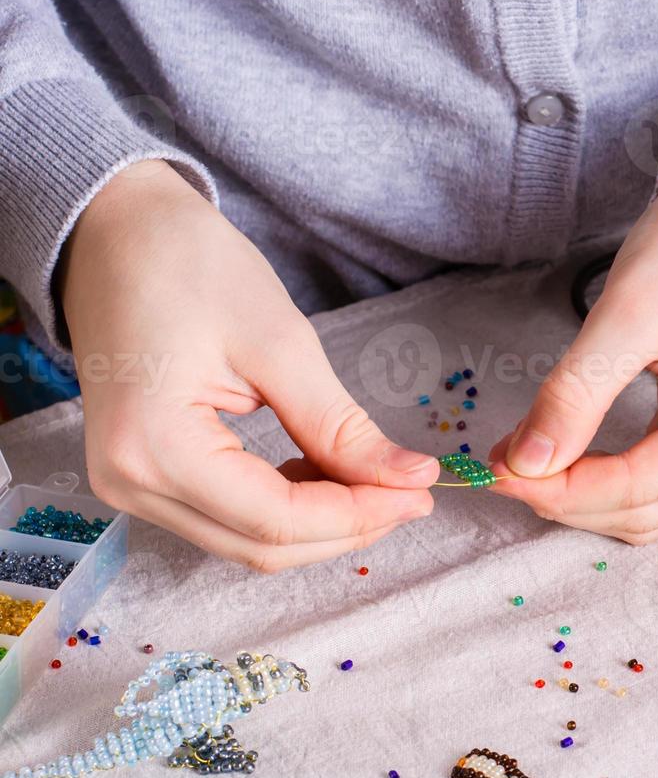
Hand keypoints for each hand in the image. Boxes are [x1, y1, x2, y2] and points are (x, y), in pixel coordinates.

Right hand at [60, 160, 437, 570]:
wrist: (115, 232)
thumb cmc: (187, 267)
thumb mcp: (280, 342)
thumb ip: (339, 426)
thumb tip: (409, 477)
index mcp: (154, 448)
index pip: (275, 519)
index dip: (359, 515)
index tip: (423, 493)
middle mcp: (130, 483)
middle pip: (261, 545)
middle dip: (347, 526)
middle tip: (413, 491)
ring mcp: (129, 485)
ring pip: (246, 540)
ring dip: (320, 523)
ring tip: (378, 479)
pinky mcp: (143, 475)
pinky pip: (226, 516)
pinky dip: (285, 506)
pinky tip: (326, 472)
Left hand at [487, 151, 657, 542]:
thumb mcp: (635, 308)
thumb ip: (578, 391)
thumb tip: (526, 464)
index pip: (641, 487)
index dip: (560, 488)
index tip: (489, 471)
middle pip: (646, 512)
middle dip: (566, 495)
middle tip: (494, 463)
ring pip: (649, 510)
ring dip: (582, 495)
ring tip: (520, 457)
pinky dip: (605, 478)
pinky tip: (561, 452)